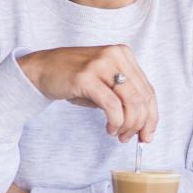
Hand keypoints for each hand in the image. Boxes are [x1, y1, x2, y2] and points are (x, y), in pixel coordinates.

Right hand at [17, 45, 157, 142]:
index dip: (152, 116)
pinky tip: (110, 128)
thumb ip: (123, 96)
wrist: (40, 69)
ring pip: (131, 102)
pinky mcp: (87, 77)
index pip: (148, 90)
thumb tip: (141, 123)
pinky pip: (112, 106)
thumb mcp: (103, 82)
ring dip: (128, 125)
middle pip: (142, 98)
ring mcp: (101, 65)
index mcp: (123, 54)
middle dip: (141, 124)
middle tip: (130, 138)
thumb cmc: (72, 78)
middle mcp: (115, 56)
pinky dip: (115, 122)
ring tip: (119, 134)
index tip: (148, 134)